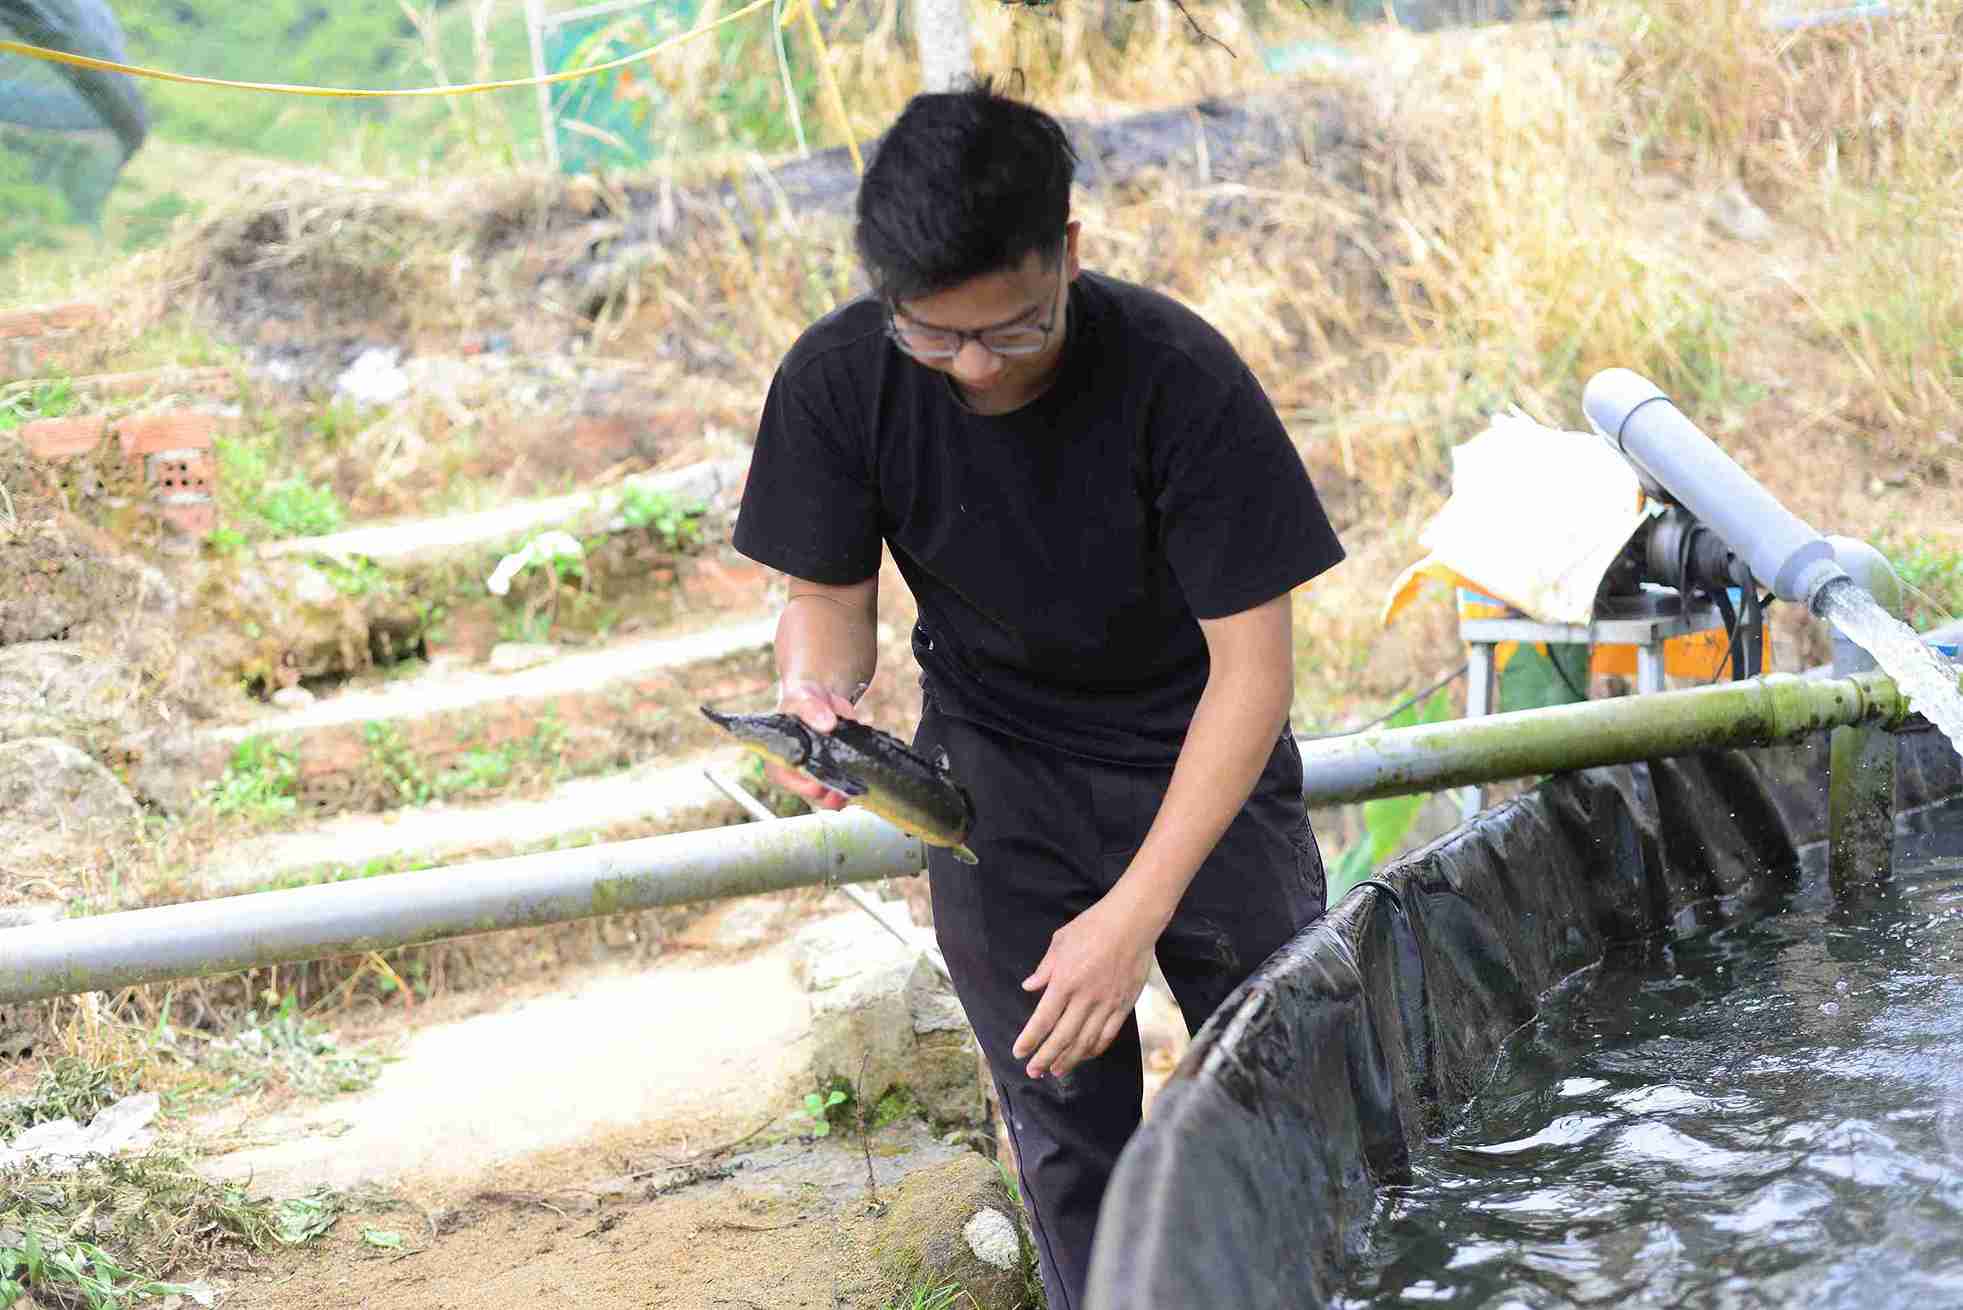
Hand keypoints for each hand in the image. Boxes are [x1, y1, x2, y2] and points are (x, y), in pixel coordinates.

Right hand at [769, 679, 860, 810]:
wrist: (822, 699)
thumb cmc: (802, 699)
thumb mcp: (803, 698)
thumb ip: (811, 709)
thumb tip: (827, 724)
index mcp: (778, 759)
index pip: (786, 779)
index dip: (803, 784)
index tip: (819, 782)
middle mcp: (795, 774)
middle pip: (811, 795)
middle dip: (828, 795)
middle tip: (842, 790)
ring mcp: (817, 777)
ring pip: (830, 799)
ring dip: (844, 796)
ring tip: (856, 788)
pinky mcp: (836, 775)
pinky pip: (845, 791)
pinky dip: (855, 788)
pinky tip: (863, 782)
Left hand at [1013, 891, 1159, 1079]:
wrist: (1132, 922)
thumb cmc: (1093, 926)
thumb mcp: (1060, 942)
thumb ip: (1044, 969)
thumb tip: (1029, 987)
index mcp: (1065, 981)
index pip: (1043, 1019)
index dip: (1029, 1040)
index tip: (1018, 1052)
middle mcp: (1085, 997)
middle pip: (1062, 1037)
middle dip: (1045, 1058)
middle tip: (1033, 1072)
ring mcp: (1107, 1003)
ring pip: (1085, 1041)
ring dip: (1069, 1059)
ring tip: (1056, 1071)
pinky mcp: (1124, 1005)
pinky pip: (1108, 1034)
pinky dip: (1095, 1049)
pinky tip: (1085, 1055)